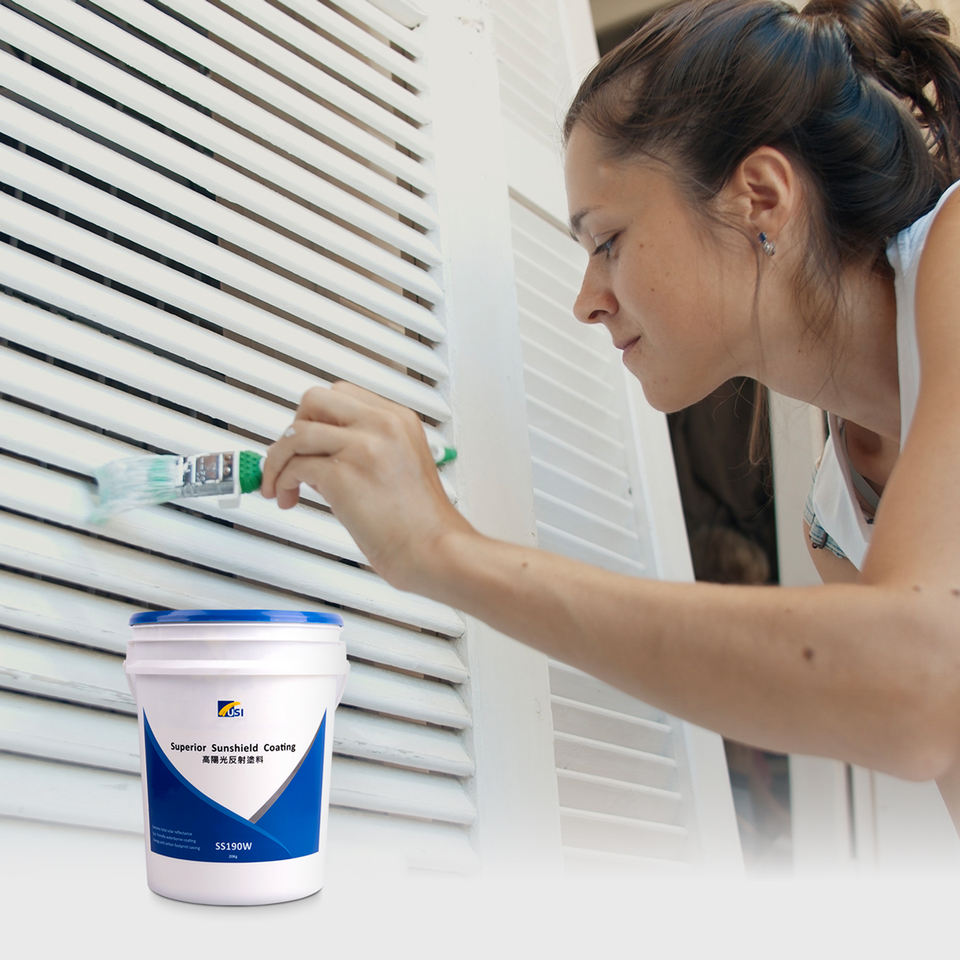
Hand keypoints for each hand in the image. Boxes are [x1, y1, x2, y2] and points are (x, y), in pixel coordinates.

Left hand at [260, 381, 471, 590]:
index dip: (317, 417)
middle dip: (294, 427)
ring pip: (296, 431)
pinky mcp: (343, 474)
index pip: (343, 395)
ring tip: (280, 483)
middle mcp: (381, 425)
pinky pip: (294, 465)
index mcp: (399, 420)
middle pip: (316, 400)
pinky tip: (287, 496)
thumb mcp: (402, 465)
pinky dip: (282, 481)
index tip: (309, 440)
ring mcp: (363, 446)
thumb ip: (367, 448)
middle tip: (291, 455)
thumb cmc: (421, 523)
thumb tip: (321, 454)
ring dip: (278, 459)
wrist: (434, 550)